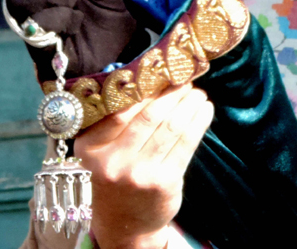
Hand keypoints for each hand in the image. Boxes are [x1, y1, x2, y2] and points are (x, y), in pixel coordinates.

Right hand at [74, 85, 213, 248]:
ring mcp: (138, 173)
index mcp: (90, 147)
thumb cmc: (116, 175)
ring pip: (171, 127)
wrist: (124, 222)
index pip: (121, 110)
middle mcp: (112, 161)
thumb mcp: (102, 151)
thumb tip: (149, 79)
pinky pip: (186, 144)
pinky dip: (199, 123)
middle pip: (150, 116)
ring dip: (190, 106)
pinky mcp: (163, 182)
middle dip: (173, 94)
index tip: (163, 75)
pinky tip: (205, 111)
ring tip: (199, 95)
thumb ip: (115, 121)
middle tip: (187, 82)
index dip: (146, 89)